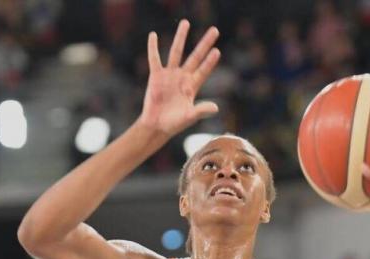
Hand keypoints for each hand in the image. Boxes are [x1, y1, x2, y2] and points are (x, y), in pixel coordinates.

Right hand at [138, 20, 220, 136]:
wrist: (156, 126)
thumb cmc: (174, 123)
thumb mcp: (190, 117)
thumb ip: (201, 110)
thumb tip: (216, 108)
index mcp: (192, 86)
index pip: (204, 70)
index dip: (210, 61)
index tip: (217, 51)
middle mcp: (182, 77)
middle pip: (196, 56)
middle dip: (205, 43)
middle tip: (215, 30)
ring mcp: (169, 75)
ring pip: (176, 52)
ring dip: (181, 37)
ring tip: (186, 23)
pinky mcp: (156, 76)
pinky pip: (154, 59)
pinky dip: (153, 47)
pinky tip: (153, 35)